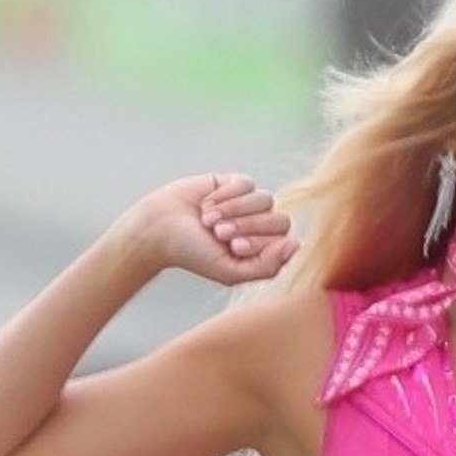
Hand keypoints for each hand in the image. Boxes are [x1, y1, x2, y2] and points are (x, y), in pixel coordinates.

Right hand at [120, 174, 296, 288]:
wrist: (160, 228)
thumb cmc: (194, 254)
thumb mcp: (231, 271)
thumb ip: (267, 267)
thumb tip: (295, 245)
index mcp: (263, 251)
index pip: (284, 242)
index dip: (259, 242)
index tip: (232, 247)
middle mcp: (259, 228)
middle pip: (280, 220)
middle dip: (249, 226)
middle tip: (220, 233)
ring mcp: (248, 205)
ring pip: (265, 200)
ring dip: (235, 210)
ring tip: (210, 220)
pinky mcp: (233, 184)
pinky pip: (246, 184)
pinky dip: (226, 195)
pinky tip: (207, 204)